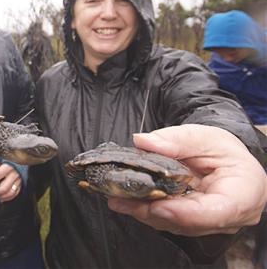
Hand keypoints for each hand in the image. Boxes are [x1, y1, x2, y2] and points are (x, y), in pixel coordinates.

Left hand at [0, 160, 21, 201]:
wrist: (18, 156)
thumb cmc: (6, 158)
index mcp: (8, 165)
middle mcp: (14, 173)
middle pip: (4, 187)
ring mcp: (18, 180)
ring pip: (10, 192)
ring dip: (1, 196)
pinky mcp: (21, 184)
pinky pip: (15, 193)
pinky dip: (7, 197)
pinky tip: (1, 197)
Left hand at [107, 124, 266, 235]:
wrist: (226, 160)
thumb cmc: (222, 150)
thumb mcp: (204, 136)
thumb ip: (175, 139)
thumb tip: (143, 142)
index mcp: (243, 193)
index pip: (217, 212)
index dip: (185, 213)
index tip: (158, 205)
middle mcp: (228, 216)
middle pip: (189, 222)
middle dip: (153, 211)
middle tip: (123, 199)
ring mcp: (209, 224)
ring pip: (175, 225)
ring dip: (144, 212)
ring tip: (118, 198)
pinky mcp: (191, 224)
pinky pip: (168, 221)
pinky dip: (147, 210)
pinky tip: (126, 200)